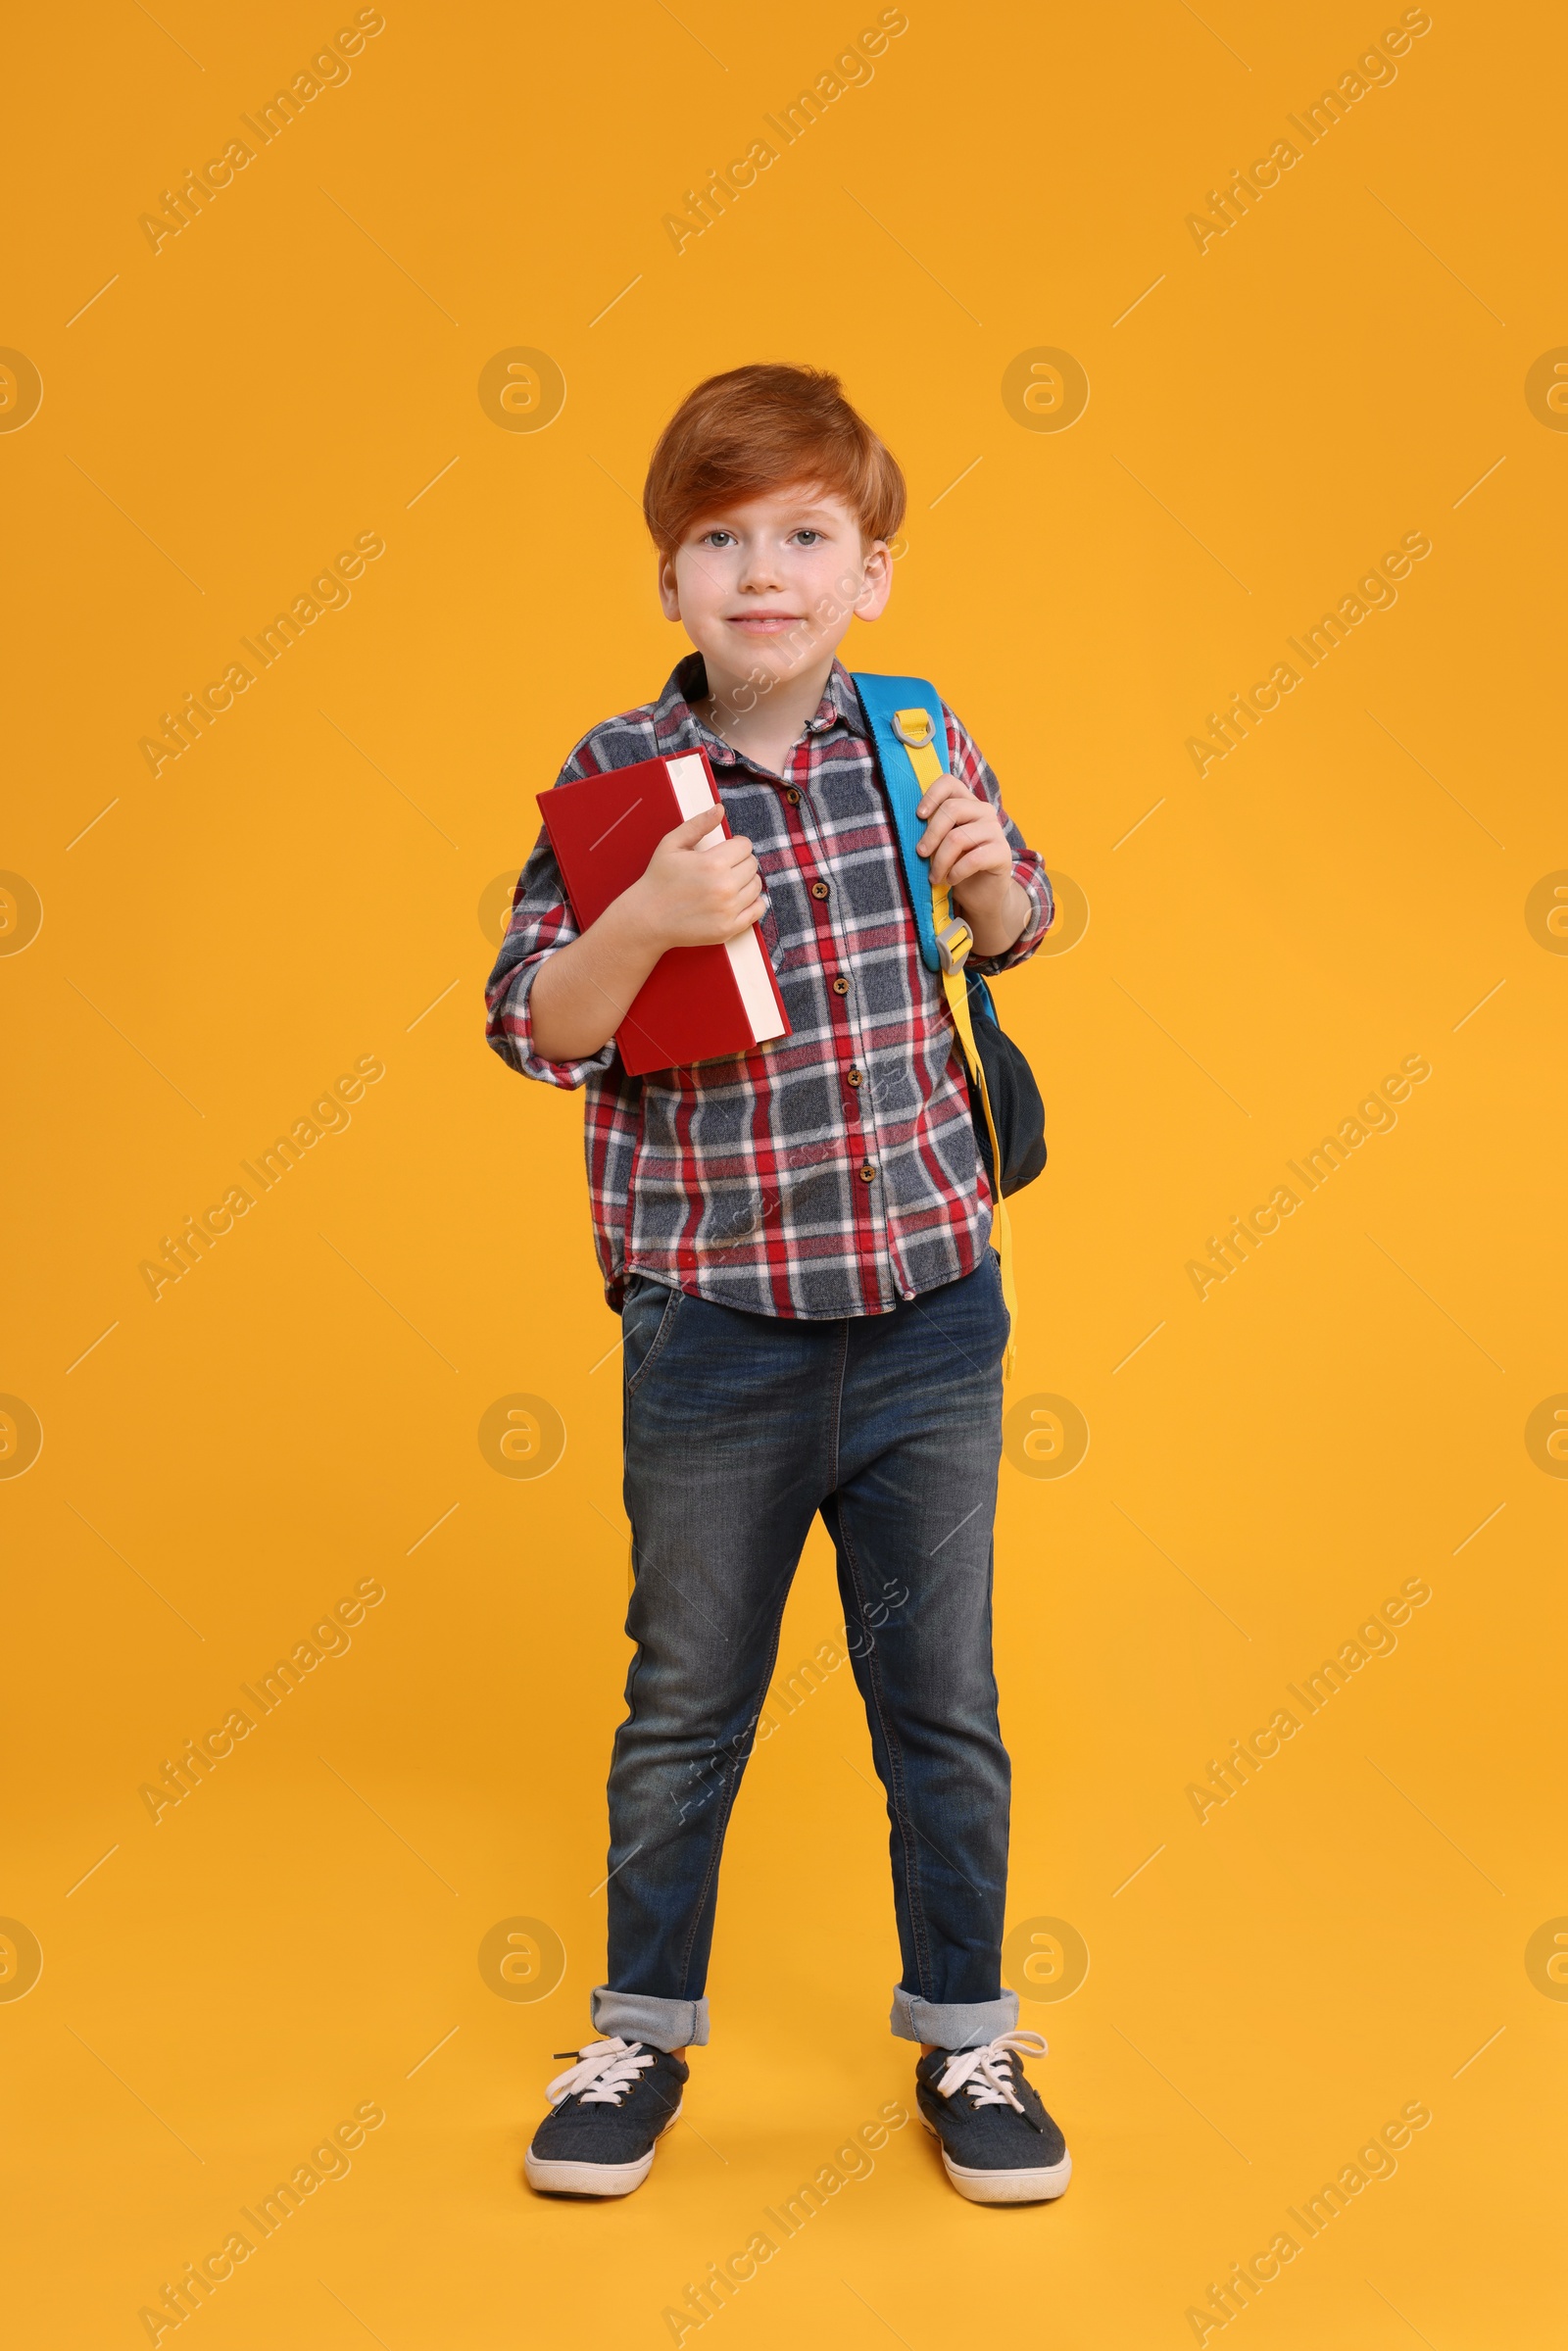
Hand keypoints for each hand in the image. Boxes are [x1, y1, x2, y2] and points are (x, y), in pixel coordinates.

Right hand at [628, 802, 763, 950]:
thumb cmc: (658, 879)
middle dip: (740, 862)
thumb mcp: (671, 844)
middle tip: (724, 868)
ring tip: (727, 883)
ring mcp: (728, 910)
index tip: (725, 851)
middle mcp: (724, 887)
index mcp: (712, 863)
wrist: (647, 919)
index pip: (745, 846)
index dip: (735, 845)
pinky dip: (753, 902)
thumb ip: (698, 825)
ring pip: (756, 886)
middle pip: (752, 865)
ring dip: (746, 882)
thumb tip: (720, 809)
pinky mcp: (729, 928)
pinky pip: (758, 910)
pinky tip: (737, 899)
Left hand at [915, 773, 1014, 920]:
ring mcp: (995, 830)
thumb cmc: (956, 865)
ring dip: (940, 861)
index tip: (919, 816)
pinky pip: (973, 859)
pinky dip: (956, 872)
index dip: (931, 795)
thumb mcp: (941, 843)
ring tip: (934, 876)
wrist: (982, 893)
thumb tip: (908, 825)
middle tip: (920, 854)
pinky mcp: (1003, 852)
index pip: (949, 783)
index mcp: (967, 803)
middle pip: (951, 809)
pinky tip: (951, 880)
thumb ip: (933, 829)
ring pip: (958, 837)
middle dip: (930, 835)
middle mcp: (983, 811)